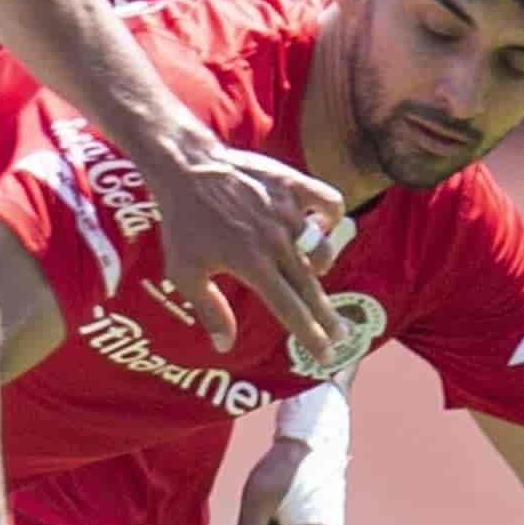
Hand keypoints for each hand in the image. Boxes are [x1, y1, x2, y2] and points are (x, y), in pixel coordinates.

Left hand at [148, 141, 348, 364]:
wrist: (186, 169)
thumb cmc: (182, 224)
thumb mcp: (185, 273)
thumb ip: (210, 310)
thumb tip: (225, 346)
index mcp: (253, 266)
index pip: (291, 310)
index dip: (311, 336)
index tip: (326, 355)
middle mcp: (276, 242)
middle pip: (312, 289)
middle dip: (327, 317)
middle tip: (340, 335)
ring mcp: (288, 213)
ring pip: (323, 250)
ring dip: (322, 268)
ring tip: (313, 274)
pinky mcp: (293, 186)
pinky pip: (330, 203)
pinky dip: (331, 218)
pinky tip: (322, 227)